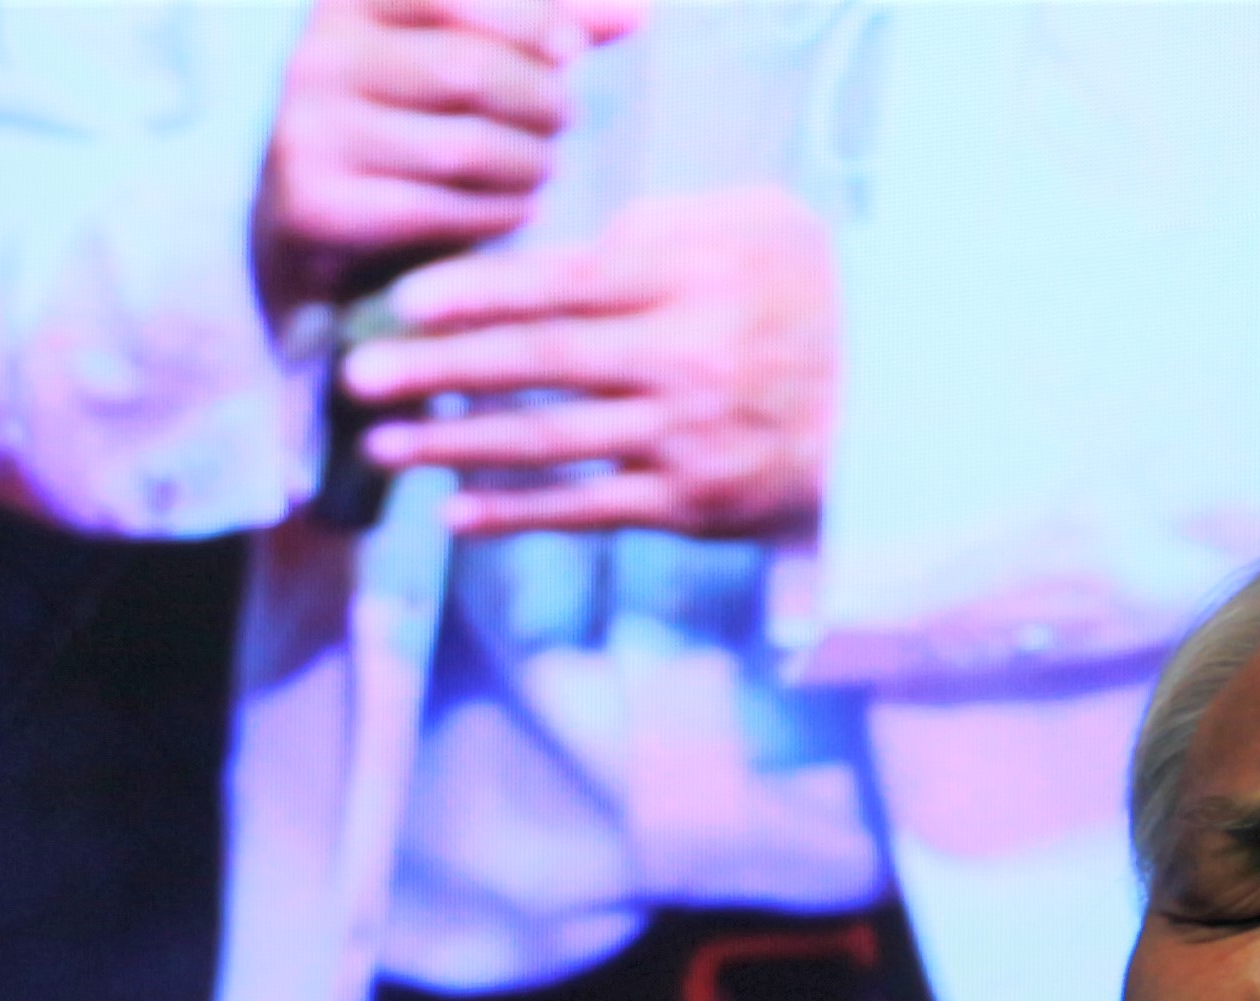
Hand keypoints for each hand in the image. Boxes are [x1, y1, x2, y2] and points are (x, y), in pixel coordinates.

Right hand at [254, 0, 642, 310]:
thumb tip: (636, 15)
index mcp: (347, 0)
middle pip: (470, 71)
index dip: (532, 18)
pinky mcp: (316, 208)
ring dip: (525, 163)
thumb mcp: (446, 52)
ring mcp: (308, 135)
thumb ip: (534, 25)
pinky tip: (513, 209)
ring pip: (461, 147)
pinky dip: (493, 213)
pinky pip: (436, 210)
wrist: (292, 220)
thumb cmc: (392, 119)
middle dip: (539, 100)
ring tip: (542, 168)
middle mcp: (318, 58)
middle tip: (562, 121)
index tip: (571, 54)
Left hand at [343, 180, 839, 538]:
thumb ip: (666, 227)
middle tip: (359, 376)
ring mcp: (682, 438)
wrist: (900, 404)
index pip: (561, 284)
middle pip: (536, 364)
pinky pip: (584, 511)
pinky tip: (454, 513)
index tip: (406, 300)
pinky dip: (515, 514)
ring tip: (382, 445)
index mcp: (692, 281)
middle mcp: (682, 359)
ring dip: (454, 446)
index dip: (476, 293)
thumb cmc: (813, 300)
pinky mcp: (688, 503)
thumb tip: (582, 243)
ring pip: (547, 443)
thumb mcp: (760, 229)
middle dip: (437, 370)